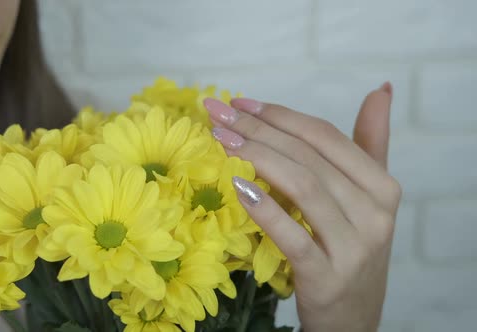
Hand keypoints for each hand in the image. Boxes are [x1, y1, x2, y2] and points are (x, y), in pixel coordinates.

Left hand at [203, 83, 400, 331]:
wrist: (352, 319)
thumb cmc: (350, 251)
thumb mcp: (367, 199)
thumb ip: (370, 144)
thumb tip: (381, 88)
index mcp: (382, 187)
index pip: (325, 136)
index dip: (280, 115)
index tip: (240, 103)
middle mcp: (376, 213)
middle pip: (309, 157)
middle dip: (258, 130)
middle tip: (217, 114)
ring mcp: (355, 247)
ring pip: (303, 187)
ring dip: (256, 157)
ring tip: (220, 141)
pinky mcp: (328, 277)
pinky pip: (293, 236)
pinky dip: (265, 208)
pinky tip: (237, 186)